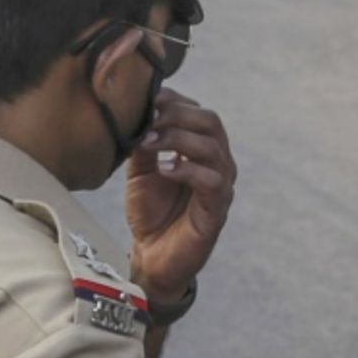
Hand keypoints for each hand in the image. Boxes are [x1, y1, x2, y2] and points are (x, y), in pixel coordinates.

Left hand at [126, 89, 235, 303]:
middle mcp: (217, 161)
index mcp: (200, 148)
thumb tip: (137, 112)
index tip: (145, 100)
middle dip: (177, 115)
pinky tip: (163, 170)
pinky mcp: (217, 210)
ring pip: (212, 147)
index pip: (197, 110)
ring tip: (149, 143)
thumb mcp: (140, 171)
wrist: (152, 257)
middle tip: (148, 121)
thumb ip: (143, 143)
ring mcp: (221, 185)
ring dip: (178, 139)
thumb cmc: (150, 212)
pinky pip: (212, 180)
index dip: (173, 100)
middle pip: (210, 121)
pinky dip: (187, 170)